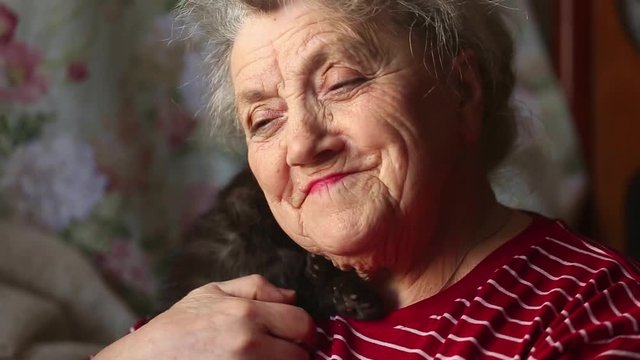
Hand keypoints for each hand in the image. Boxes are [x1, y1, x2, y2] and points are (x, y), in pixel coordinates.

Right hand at [94, 275, 315, 359]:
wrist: (148, 359)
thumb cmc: (179, 326)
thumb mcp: (213, 292)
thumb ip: (257, 287)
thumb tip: (292, 296)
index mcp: (247, 314)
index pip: (302, 323)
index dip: (303, 329)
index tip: (296, 334)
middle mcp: (249, 343)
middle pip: (300, 354)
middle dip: (297, 351)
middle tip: (283, 350)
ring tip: (265, 357)